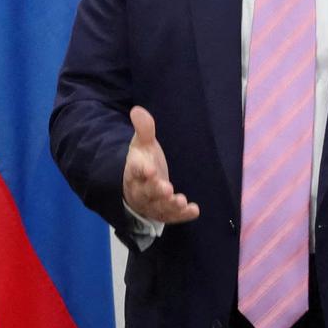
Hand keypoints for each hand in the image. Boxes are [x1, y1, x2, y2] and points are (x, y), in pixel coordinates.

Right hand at [122, 106, 199, 223]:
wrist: (140, 185)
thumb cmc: (143, 162)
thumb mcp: (142, 144)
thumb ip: (143, 129)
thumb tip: (137, 110)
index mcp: (133, 171)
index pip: (135, 171)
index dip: (142, 171)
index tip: (150, 169)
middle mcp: (140, 190)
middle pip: (146, 192)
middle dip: (156, 191)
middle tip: (166, 188)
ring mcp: (152, 203)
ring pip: (158, 207)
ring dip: (169, 205)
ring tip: (180, 201)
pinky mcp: (163, 212)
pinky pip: (171, 217)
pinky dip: (182, 216)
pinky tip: (194, 211)